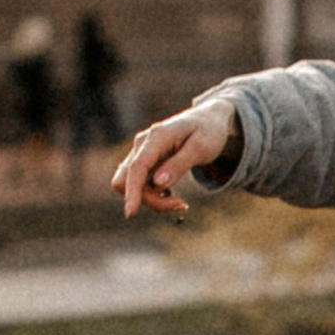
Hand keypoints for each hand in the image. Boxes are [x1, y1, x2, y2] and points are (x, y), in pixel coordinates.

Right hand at [115, 101, 239, 218]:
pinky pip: (139, 185)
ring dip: (152, 200)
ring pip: (131, 185)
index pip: (137, 167)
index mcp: (157, 137)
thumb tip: (158, 184)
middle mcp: (142, 143)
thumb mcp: (201, 148)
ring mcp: (140, 152)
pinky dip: (153, 195)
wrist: (208, 120)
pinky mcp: (143, 161)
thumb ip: (179, 165)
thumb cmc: (208, 132)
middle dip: (148, 199)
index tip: (131, 213)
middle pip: (126, 180)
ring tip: (180, 201)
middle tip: (180, 204)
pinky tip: (171, 194)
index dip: (132, 191)